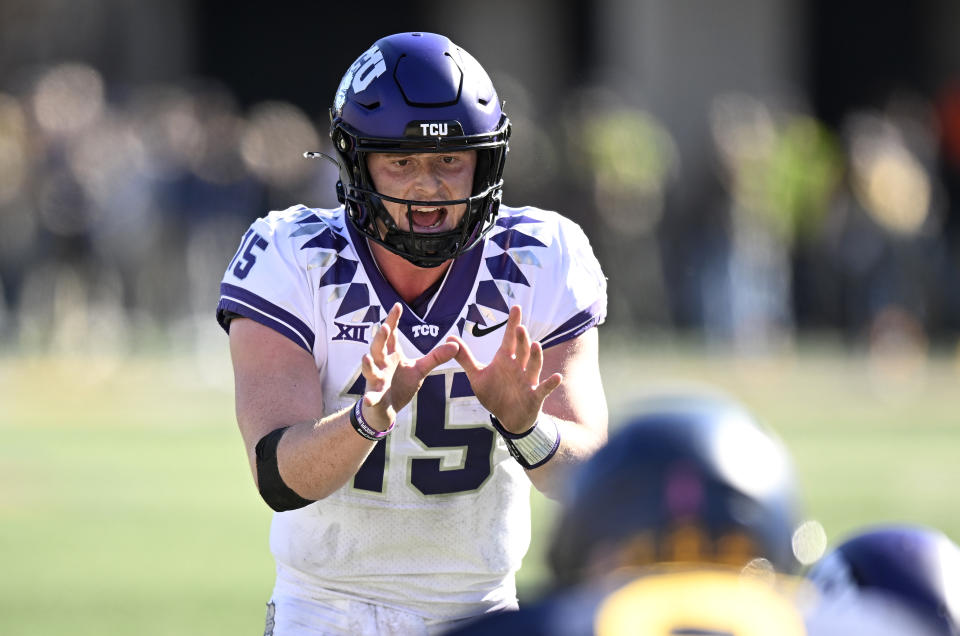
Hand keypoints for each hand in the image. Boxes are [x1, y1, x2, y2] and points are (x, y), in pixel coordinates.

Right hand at [360, 303, 458, 430]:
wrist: (386, 408)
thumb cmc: (400, 385)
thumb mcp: (420, 370)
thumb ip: (435, 357)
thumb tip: (456, 344)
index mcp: (391, 354)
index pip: (392, 335)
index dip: (392, 320)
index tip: (397, 306)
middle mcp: (381, 364)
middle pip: (378, 348)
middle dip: (381, 338)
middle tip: (385, 327)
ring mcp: (376, 380)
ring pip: (370, 370)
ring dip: (368, 364)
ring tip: (366, 357)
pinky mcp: (374, 397)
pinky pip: (372, 397)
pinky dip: (370, 399)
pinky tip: (369, 400)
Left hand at [446, 305, 562, 433]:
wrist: (508, 417)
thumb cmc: (495, 393)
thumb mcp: (477, 375)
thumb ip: (465, 358)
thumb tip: (449, 339)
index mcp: (506, 360)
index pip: (509, 338)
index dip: (513, 323)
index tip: (516, 307)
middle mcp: (519, 367)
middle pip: (521, 350)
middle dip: (521, 340)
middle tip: (519, 327)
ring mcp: (528, 380)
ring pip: (533, 365)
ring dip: (536, 356)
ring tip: (536, 345)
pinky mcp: (535, 396)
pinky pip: (544, 388)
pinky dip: (550, 383)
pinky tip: (557, 377)